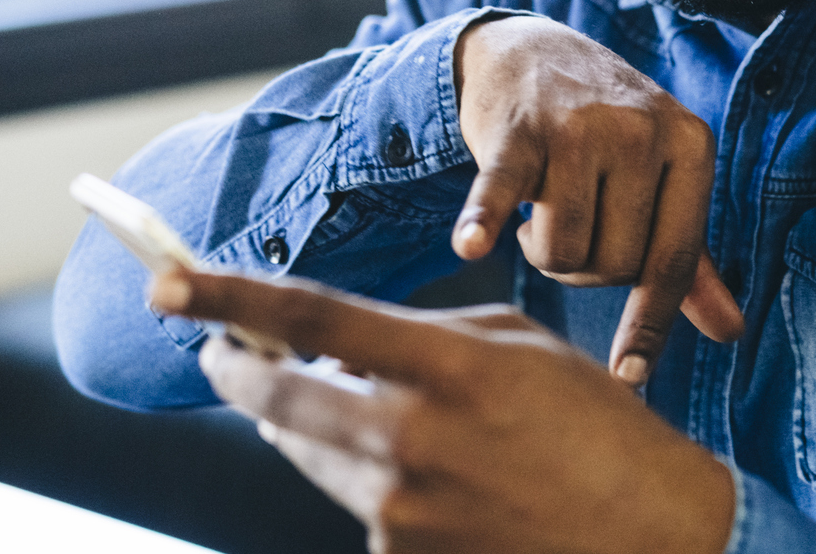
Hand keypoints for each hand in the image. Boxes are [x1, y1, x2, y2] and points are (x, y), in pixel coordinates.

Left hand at [151, 270, 736, 553]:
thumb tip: (329, 346)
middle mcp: (411, 439)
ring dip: (300, 425)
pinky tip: (427, 475)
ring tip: (336, 402)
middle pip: (279, 399)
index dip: (231, 298)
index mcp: (448, 366)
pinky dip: (366, 480)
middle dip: (238, 373)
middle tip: (221, 354)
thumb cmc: (591, 426)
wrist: (647, 536)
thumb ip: (422, 338)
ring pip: (307, 454)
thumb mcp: (517, 348)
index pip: (313, 316)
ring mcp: (401, 510)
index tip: (168, 285)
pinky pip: (354, 505)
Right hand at [450, 15, 742, 383]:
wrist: (531, 51)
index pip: (673, 260)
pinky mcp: (519, 128)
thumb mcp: (662, 179)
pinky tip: (469, 245)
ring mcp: (581, 126)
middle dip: (585, 270)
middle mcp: (643, 130)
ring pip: (561, 250)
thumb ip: (689, 258)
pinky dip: (484, 222)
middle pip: (612, 265)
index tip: (628, 375)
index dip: (648, 322)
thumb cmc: (607, 134)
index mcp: (691, 145)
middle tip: (572, 229)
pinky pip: (503, 193)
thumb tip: (731, 331)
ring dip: (542, 251)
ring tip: (543, 211)